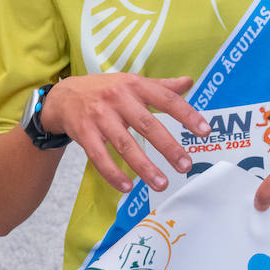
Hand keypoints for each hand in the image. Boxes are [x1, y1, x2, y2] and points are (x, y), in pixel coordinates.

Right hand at [39, 73, 207, 193]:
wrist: (64, 96)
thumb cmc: (106, 90)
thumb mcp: (133, 83)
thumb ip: (161, 86)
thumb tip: (189, 82)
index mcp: (135, 85)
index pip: (166, 100)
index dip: (187, 115)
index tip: (205, 131)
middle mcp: (118, 99)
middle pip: (147, 125)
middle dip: (168, 147)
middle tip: (186, 165)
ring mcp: (99, 117)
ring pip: (125, 145)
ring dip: (144, 167)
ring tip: (161, 184)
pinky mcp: (84, 134)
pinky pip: (99, 158)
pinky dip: (113, 174)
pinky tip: (128, 187)